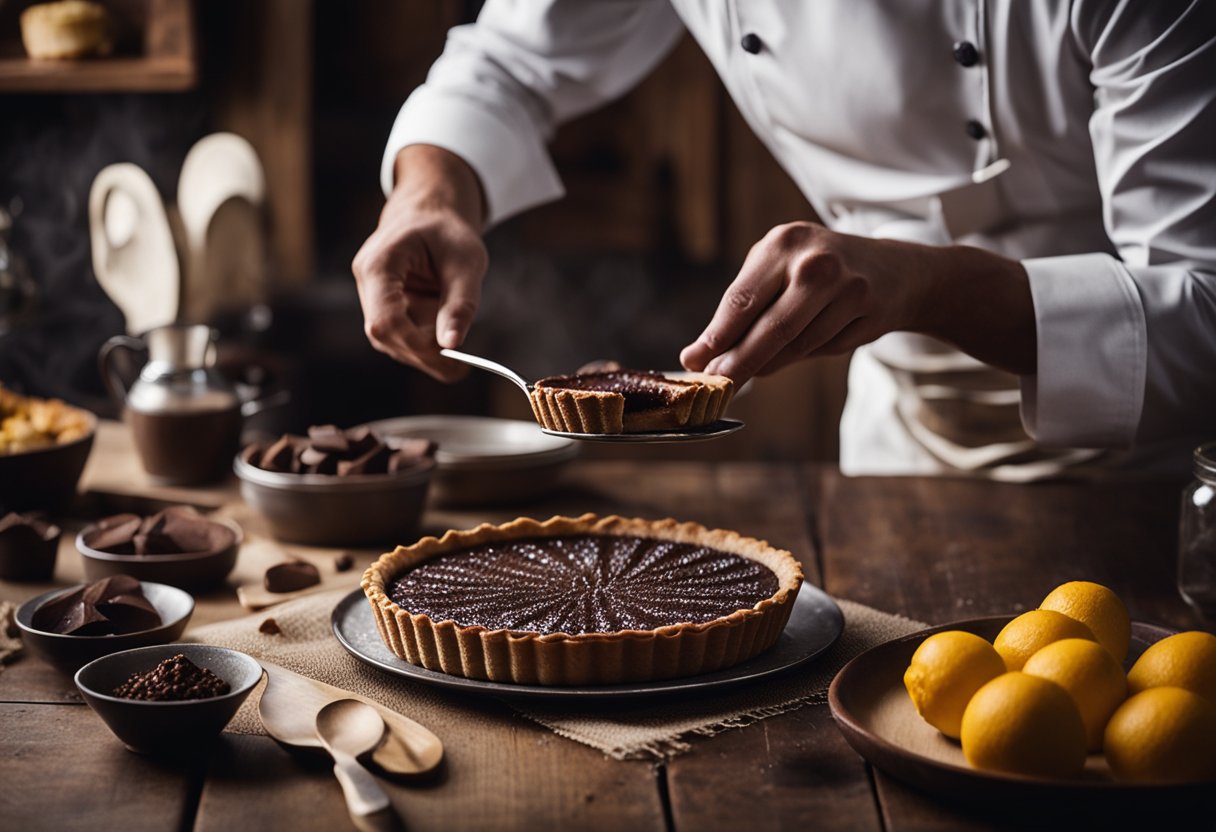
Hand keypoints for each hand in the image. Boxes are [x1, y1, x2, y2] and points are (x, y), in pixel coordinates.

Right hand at [352, 145, 487, 381]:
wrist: (432, 209)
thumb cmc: (447, 229)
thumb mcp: (466, 262)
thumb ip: (460, 304)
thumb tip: (452, 345)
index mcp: (379, 264)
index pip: (384, 319)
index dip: (414, 344)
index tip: (449, 355)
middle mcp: (366, 281)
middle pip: (384, 335)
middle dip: (422, 353)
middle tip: (461, 367)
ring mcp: (370, 294)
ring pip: (390, 341)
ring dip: (423, 351)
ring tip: (456, 351)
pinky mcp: (381, 304)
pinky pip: (398, 334)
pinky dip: (422, 344)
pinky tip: (444, 339)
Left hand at [679, 221, 1034, 383]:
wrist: (897, 270)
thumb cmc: (820, 276)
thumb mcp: (780, 273)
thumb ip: (744, 312)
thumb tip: (701, 356)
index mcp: (782, 243)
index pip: (740, 299)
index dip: (716, 337)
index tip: (693, 362)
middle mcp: (815, 261)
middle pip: (769, 328)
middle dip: (739, 362)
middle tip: (718, 384)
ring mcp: (846, 285)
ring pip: (796, 345)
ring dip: (773, 362)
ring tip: (758, 365)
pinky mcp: (867, 310)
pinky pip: (822, 348)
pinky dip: (808, 354)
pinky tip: (811, 342)